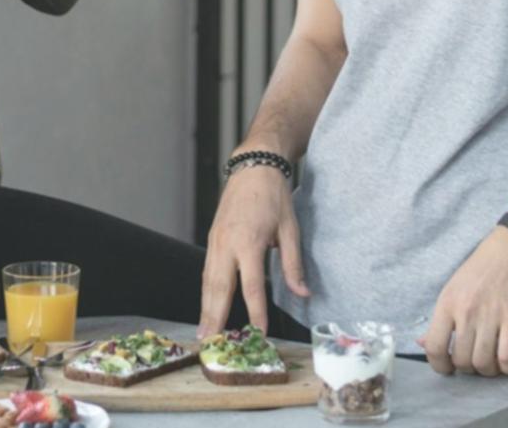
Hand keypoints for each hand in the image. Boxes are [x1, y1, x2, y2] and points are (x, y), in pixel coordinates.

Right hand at [198, 163, 309, 337]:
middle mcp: (227, 243)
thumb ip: (293, 264)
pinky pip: (207, 270)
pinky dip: (205, 291)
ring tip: (204, 332)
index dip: (255, 311)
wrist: (253, 166)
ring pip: (208, 280)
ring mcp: (216, 240)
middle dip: (215, 317)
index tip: (258, 333)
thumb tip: (303, 293)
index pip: (251, 286)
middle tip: (211, 342)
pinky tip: (206, 305)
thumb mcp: (291, 228)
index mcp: (249, 242)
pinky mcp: (212, 237)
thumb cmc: (274, 196)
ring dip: (205, 307)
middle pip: (219, 287)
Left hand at [418, 224, 507, 376]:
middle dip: (469, 369)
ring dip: (489, 371)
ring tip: (492, 362)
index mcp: (447, 303)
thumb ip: (441, 318)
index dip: (439, 366)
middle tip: (475, 361)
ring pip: (484, 363)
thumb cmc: (483, 265)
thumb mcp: (454, 286)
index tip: (448, 368)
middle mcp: (466, 312)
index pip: (434, 346)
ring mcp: (491, 316)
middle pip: (462, 360)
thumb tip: (422, 343)